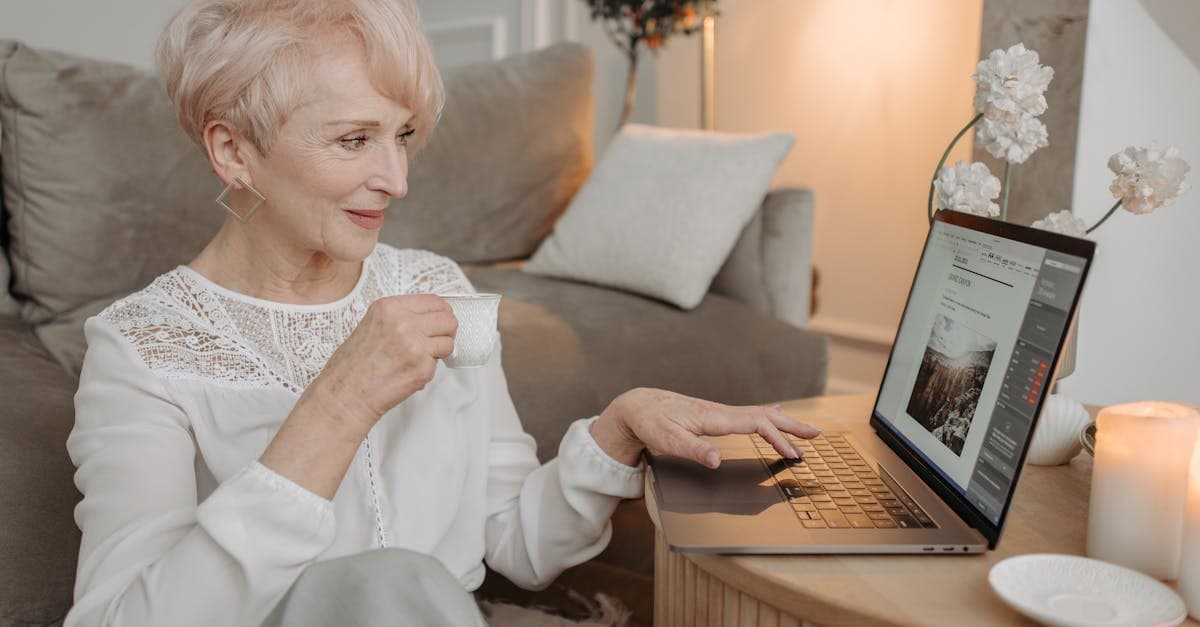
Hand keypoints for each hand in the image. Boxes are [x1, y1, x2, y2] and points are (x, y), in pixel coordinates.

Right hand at [306, 294, 457, 435]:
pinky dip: (428, 369)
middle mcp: (403, 323)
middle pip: (448, 320)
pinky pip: (439, 364)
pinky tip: (408, 372)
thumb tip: (432, 316)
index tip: (440, 322)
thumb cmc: (354, 364)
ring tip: (417, 359)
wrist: (345, 394)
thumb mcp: (372, 324)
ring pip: (449, 342)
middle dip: (446, 332)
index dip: (442, 313)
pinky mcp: (422, 368)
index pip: (435, 301)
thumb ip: (401, 317)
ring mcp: (414, 346)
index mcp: (390, 307)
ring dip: (439, 351)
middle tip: (434, 342)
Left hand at [590, 388, 821, 467]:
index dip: (778, 438)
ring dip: (784, 422)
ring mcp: (719, 412)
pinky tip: (773, 416)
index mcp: (714, 417)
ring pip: (759, 415)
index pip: (755, 424)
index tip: (794, 452)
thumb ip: (693, 450)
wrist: (637, 406)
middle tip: (817, 434)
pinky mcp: (715, 415)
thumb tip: (717, 460)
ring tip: (804, 429)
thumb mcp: (667, 440)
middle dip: (792, 426)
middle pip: (764, 416)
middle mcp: (720, 411)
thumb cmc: (651, 423)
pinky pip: (749, 415)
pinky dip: (768, 417)